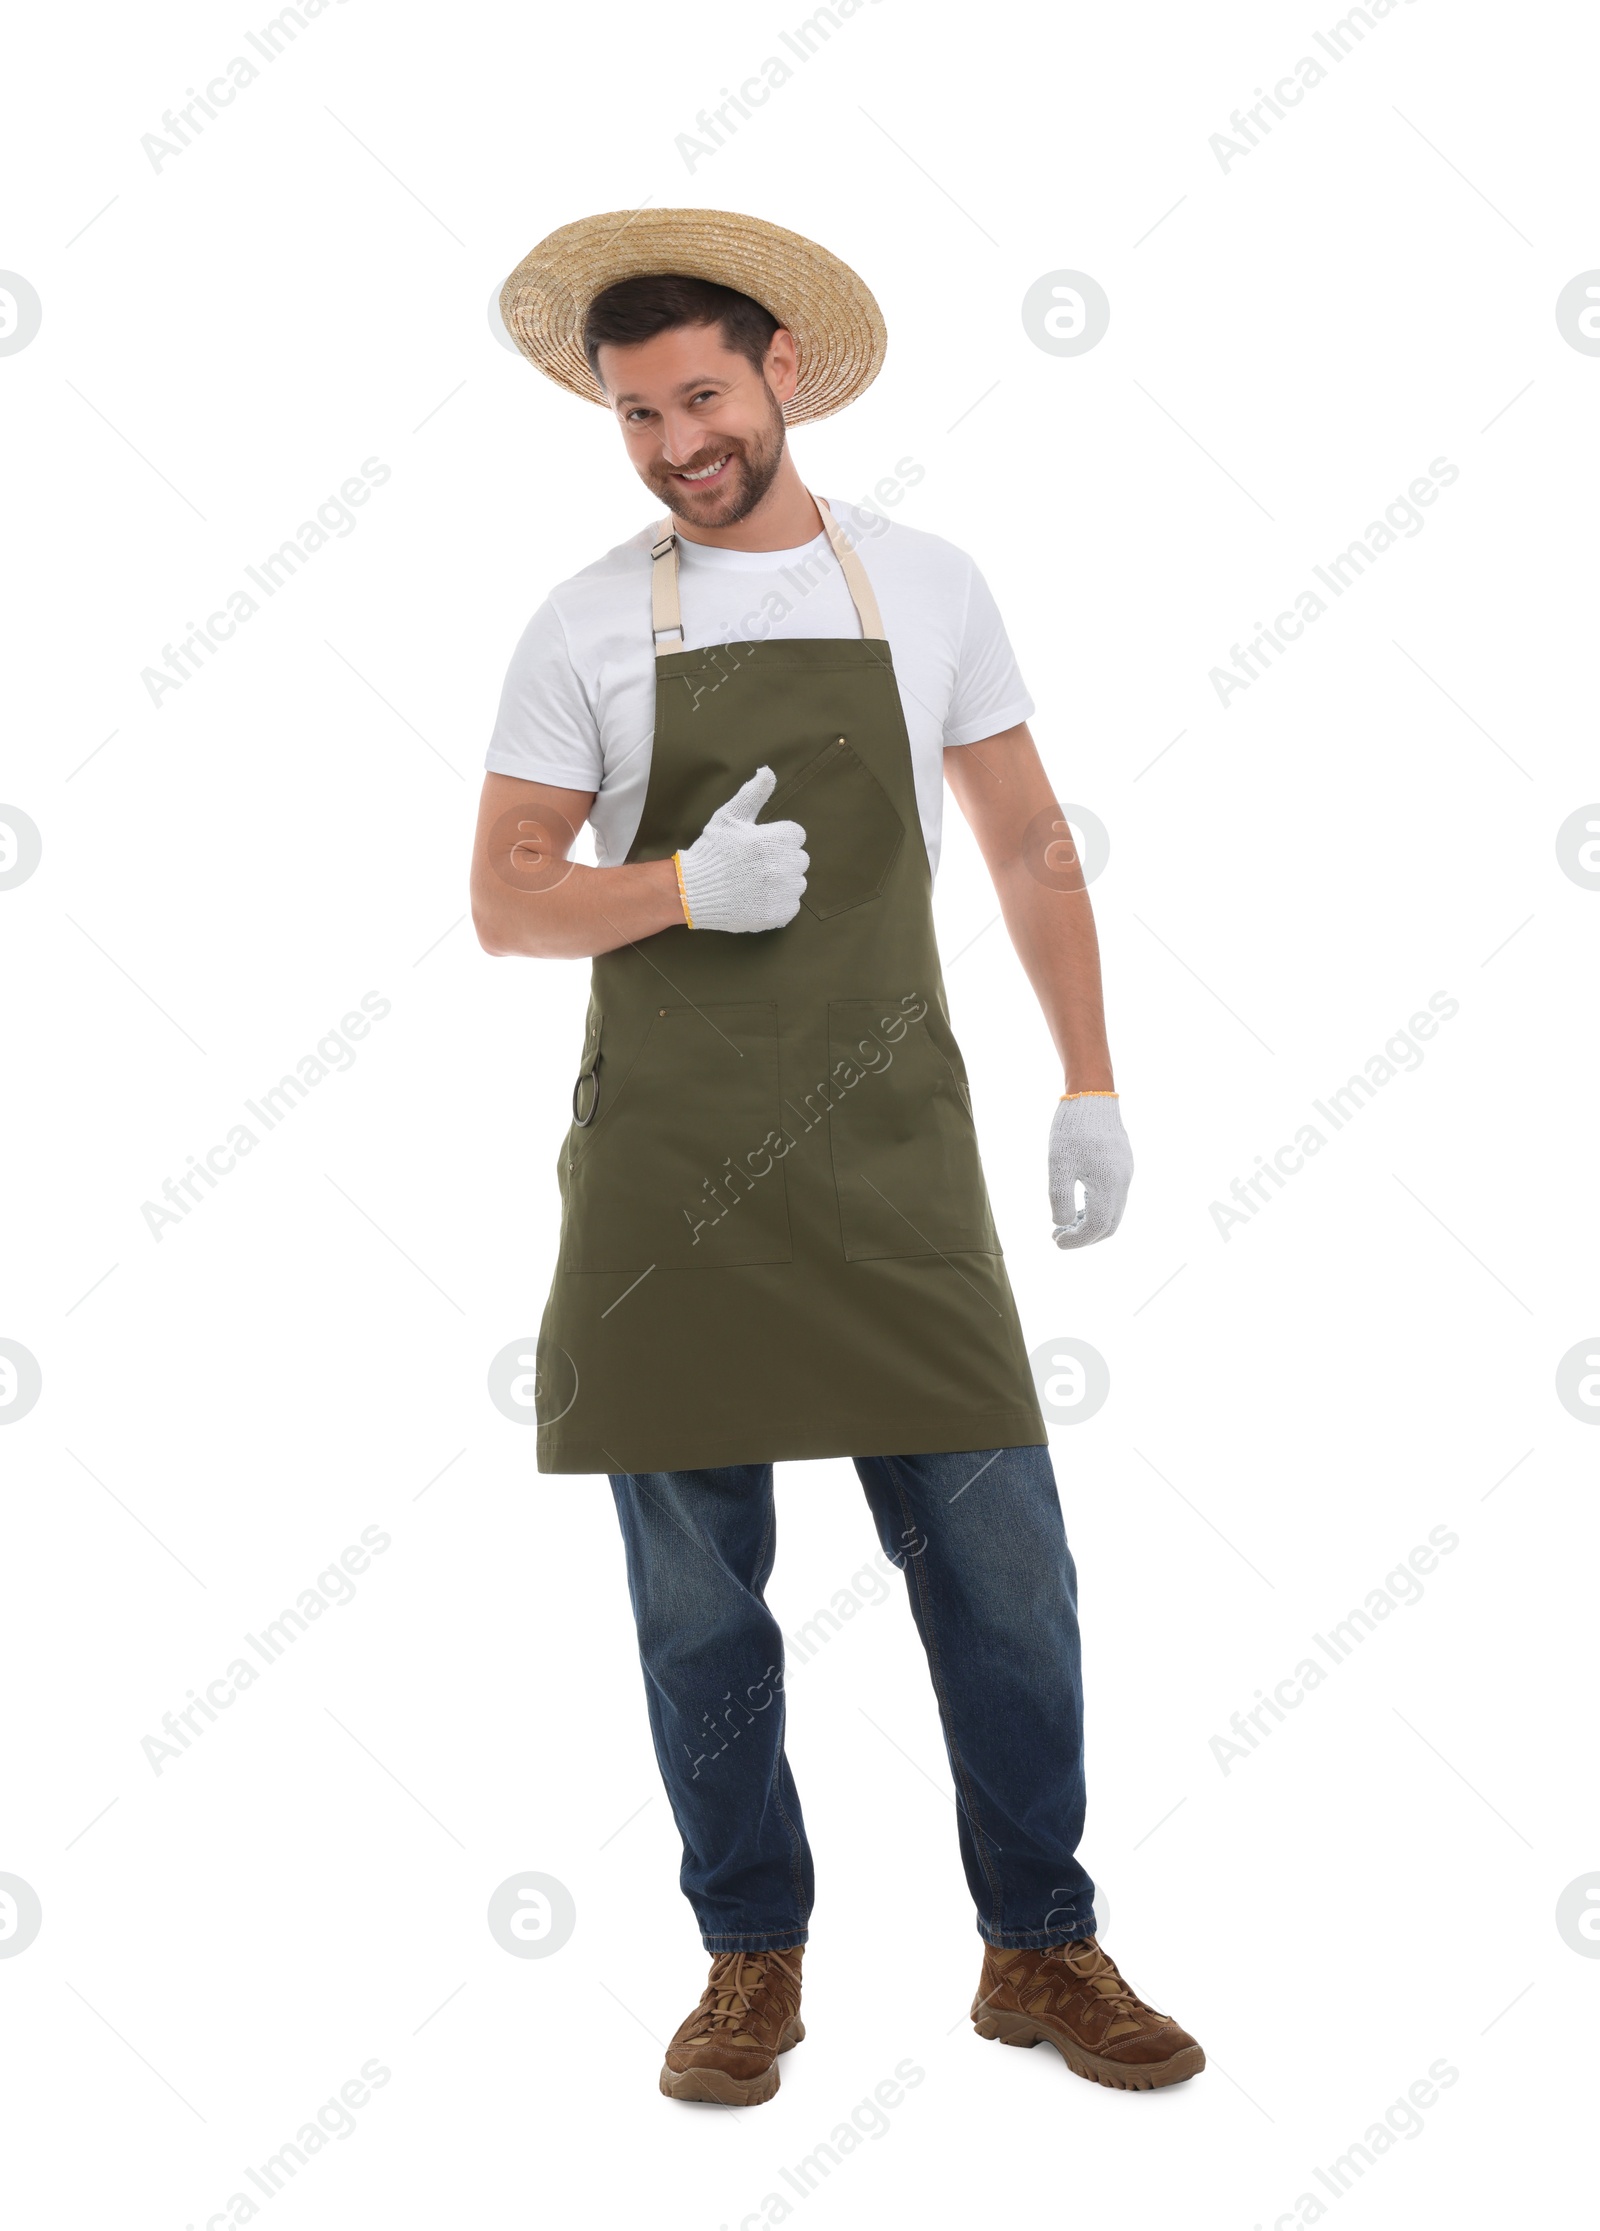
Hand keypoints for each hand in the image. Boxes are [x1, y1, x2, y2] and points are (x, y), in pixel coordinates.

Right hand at [674, 766, 808, 932]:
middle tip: (755, 864)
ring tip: (755, 881)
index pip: (796, 835)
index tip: (759, 845)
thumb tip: (768, 771)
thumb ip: (753, 794)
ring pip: (797, 882)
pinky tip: (758, 897)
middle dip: (781, 858)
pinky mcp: (778, 914)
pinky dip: (778, 902)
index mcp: (774, 840)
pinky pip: (792, 905)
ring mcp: (782, 892)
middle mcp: (782, 866)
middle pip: (799, 858)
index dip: (777, 838)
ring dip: (782, 881)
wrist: (692, 891)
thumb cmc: (711, 850)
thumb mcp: (729, 817)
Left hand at [1049, 1094, 1131, 1247]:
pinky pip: (1114, 1196)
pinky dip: (1096, 1207)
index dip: (1076, 1240)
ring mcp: (1125, 1173)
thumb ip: (1060, 1198)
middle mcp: (1122, 1183)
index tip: (1055, 1241)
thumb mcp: (1058, 1165)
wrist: (1091, 1097)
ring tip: (1064, 1221)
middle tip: (1059, 1235)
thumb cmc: (1071, 1130)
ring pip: (1113, 1211)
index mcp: (1108, 1185)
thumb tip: (1062, 1224)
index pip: (1096, 1227)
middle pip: (1109, 1225)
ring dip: (1090, 1222)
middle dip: (1084, 1236)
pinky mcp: (1123, 1164)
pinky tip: (1077, 1202)